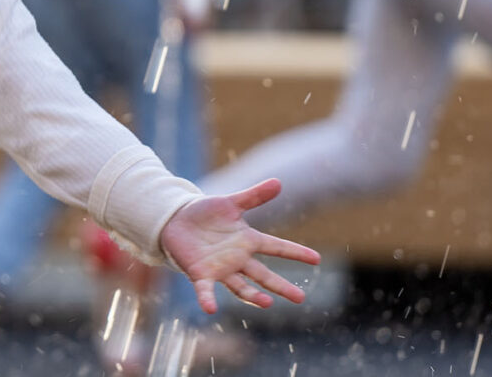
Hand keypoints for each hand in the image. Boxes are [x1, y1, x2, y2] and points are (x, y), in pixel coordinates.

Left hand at [159, 179, 320, 313]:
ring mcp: (220, 268)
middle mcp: (237, 258)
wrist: (176, 220)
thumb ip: (254, 196)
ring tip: (268, 303)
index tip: (316, 258)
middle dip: (281, 286)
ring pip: (240, 287)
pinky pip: (205, 289)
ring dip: (253, 296)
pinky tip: (210, 308)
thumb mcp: (230, 202)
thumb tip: (279, 182)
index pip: (276, 247)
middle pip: (263, 275)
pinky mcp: (199, 273)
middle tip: (300, 298)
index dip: (295, 252)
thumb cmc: (205, 212)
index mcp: (247, 240)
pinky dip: (207, 298)